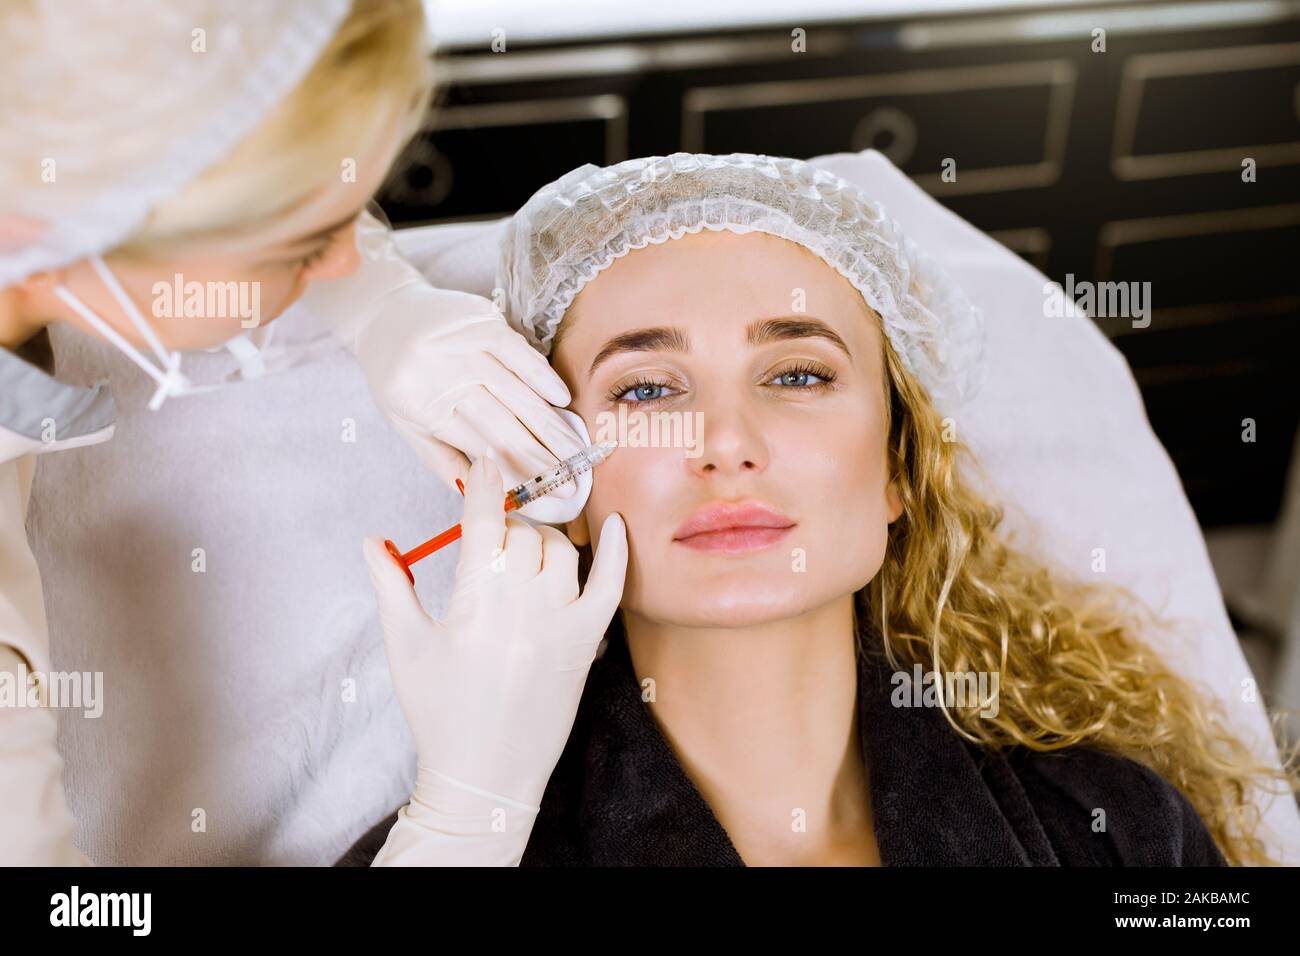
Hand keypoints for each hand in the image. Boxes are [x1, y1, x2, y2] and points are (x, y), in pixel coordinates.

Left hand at [317, 210, 585, 497]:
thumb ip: (444, 460)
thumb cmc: (397, 377)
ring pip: (515, 392)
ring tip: (576, 450)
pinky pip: (518, 352)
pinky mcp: (478, 320)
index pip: (479, 449)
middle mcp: (439, 376)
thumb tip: (484, 495)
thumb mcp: (406, 423)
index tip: (545, 494)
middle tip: (572, 482)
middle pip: (501, 423)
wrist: (382, 312)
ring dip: (549, 424)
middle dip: (541, 457)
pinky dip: (541, 375)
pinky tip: (563, 399)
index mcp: (419, 407)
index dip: (515, 472)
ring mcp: (460, 346)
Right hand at [362, 455, 626, 810]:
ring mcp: (559, 623)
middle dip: (504, 528)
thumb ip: (391, 586)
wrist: (484, 775)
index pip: (484, 522)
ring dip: (542, 542)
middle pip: (522, 534)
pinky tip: (616, 525)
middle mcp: (522, 606)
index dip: (484, 484)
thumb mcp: (406, 646)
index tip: (484, 463)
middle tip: (489, 545)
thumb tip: (372, 539)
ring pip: (561, 551)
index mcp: (474, 601)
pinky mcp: (585, 643)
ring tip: (521, 558)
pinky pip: (609, 586)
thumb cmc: (439, 711)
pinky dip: (616, 552)